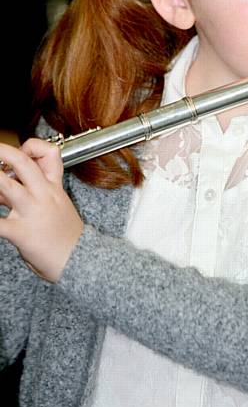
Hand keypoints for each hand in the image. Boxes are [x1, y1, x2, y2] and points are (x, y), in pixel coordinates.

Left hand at [0, 139, 82, 282]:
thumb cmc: (66, 235)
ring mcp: (32, 212)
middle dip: (3, 152)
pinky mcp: (21, 233)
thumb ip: (29, 193)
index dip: (32, 146)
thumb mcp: (55, 206)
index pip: (50, 154)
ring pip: (7, 186)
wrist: (80, 260)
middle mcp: (43, 195)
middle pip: (23, 163)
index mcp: (53, 187)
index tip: (18, 152)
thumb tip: (2, 187)